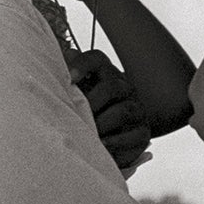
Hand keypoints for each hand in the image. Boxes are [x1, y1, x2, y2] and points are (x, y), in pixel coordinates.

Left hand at [68, 49, 151, 169]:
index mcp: (104, 74)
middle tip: (76, 115)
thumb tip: (61, 57)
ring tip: (88, 134)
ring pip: (124, 111)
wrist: (107, 139)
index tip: (69, 79)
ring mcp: (136, 109)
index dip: (82, 64)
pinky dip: (116, 143)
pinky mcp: (142, 132)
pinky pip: (134, 135)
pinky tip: (102, 146)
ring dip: (102, 124)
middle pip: (111, 87)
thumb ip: (64, 79)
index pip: (96, 59)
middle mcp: (123, 88)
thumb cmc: (83, 113)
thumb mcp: (73, 95)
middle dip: (92, 102)